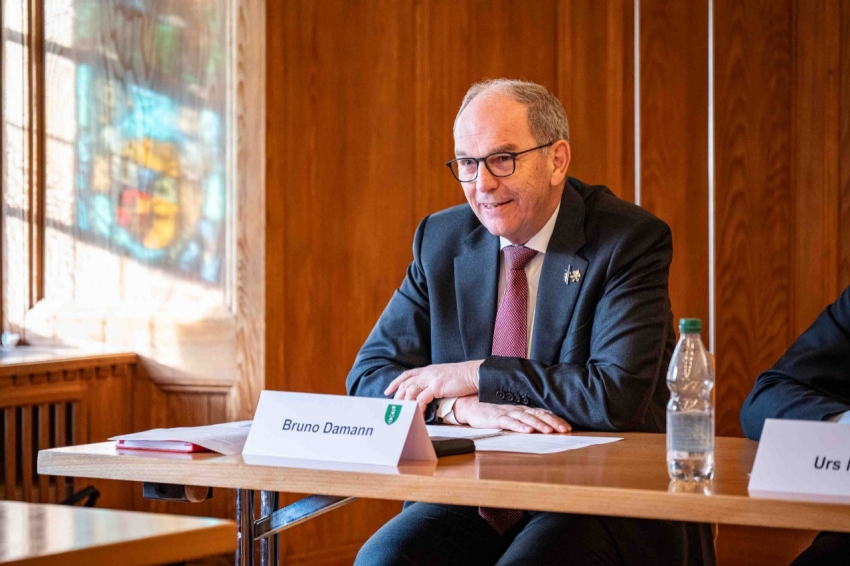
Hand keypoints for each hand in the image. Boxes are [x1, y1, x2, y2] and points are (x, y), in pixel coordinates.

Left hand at [385, 361, 482, 412]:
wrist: (474, 373)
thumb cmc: (463, 377)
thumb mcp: (444, 376)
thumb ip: (434, 382)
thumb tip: (428, 393)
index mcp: (428, 370)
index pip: (407, 375)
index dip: (396, 382)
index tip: (388, 391)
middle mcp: (427, 373)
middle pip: (406, 384)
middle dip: (398, 396)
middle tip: (393, 407)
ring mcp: (431, 378)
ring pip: (411, 390)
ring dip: (405, 403)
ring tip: (403, 412)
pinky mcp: (437, 386)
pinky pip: (422, 398)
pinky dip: (417, 407)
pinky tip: (417, 413)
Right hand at [453, 396, 570, 433]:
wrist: (469, 405)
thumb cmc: (491, 411)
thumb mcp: (510, 414)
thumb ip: (523, 418)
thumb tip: (541, 425)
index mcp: (522, 409)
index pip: (543, 412)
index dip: (556, 419)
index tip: (568, 427)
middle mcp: (517, 409)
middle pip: (538, 415)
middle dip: (553, 422)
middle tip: (565, 430)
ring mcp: (507, 412)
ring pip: (526, 418)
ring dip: (539, 425)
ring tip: (550, 431)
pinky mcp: (496, 418)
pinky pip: (509, 422)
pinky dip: (519, 427)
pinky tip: (527, 431)